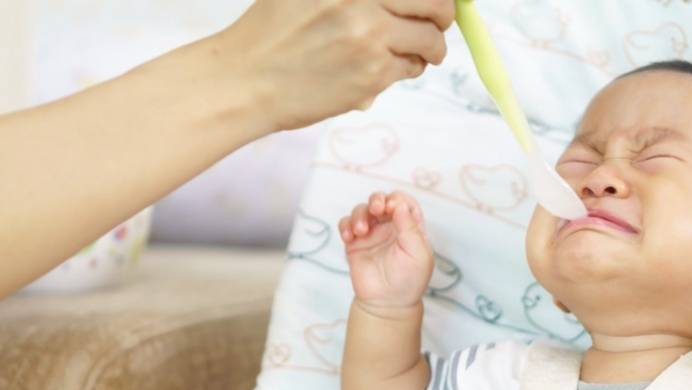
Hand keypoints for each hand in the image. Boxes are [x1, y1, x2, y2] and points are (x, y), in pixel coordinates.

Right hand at [223, 0, 453, 129]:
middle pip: (433, 2)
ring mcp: (370, 35)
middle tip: (441, 21)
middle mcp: (363, 0)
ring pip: (429, 38)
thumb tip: (393, 3)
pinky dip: (410, 68)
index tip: (435, 1)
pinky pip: (410, 67)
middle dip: (443, 13)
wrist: (247, 80)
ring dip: (433, 47)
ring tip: (425, 51)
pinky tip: (395, 68)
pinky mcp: (373, 73)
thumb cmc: (270, 33)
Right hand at [340, 191, 433, 308]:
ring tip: (361, 231)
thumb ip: (410, 228)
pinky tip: (349, 236)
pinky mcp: (354, 243)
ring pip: (362, 210)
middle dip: (376, 199)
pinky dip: (345, 225)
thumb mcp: (418, 254)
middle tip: (376, 209)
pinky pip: (346, 225)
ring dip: (359, 214)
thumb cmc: (409, 280)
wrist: (387, 303)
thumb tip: (400, 205)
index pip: (403, 202)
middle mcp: (390, 227)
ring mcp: (371, 234)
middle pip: (381, 200)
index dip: (397, 199)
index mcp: (409, 227)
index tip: (391, 208)